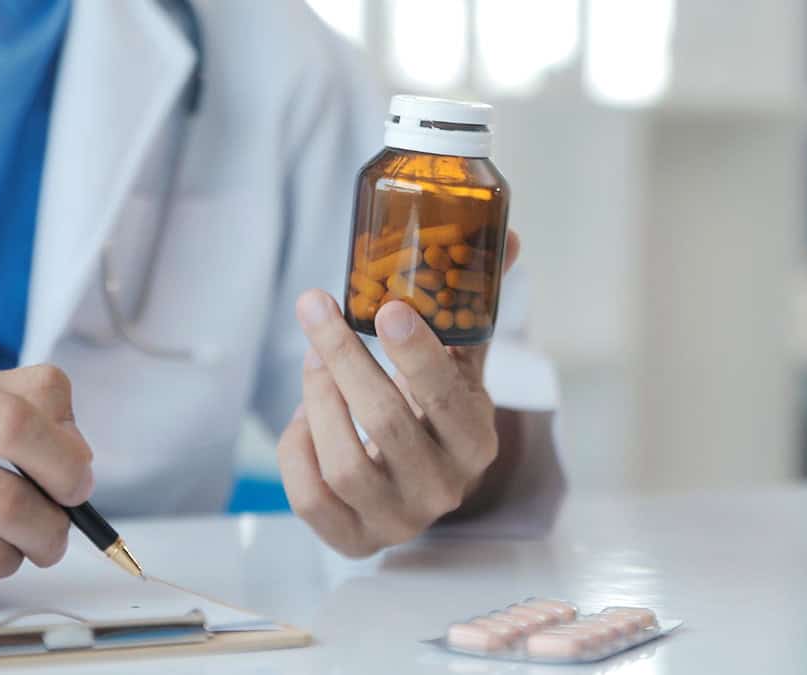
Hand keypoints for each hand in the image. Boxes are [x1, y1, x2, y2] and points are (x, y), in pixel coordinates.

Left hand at [279, 231, 521, 556]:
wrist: (423, 480)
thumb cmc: (437, 411)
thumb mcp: (461, 362)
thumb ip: (474, 305)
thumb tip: (510, 235)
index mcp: (477, 441)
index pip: (447, 398)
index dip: (415, 353)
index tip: (385, 306)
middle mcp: (443, 488)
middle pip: (385, 425)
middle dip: (344, 359)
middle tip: (316, 307)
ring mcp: (397, 519)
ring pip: (344, 464)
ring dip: (317, 399)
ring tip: (313, 359)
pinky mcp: (353, 538)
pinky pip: (310, 498)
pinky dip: (296, 448)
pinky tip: (304, 416)